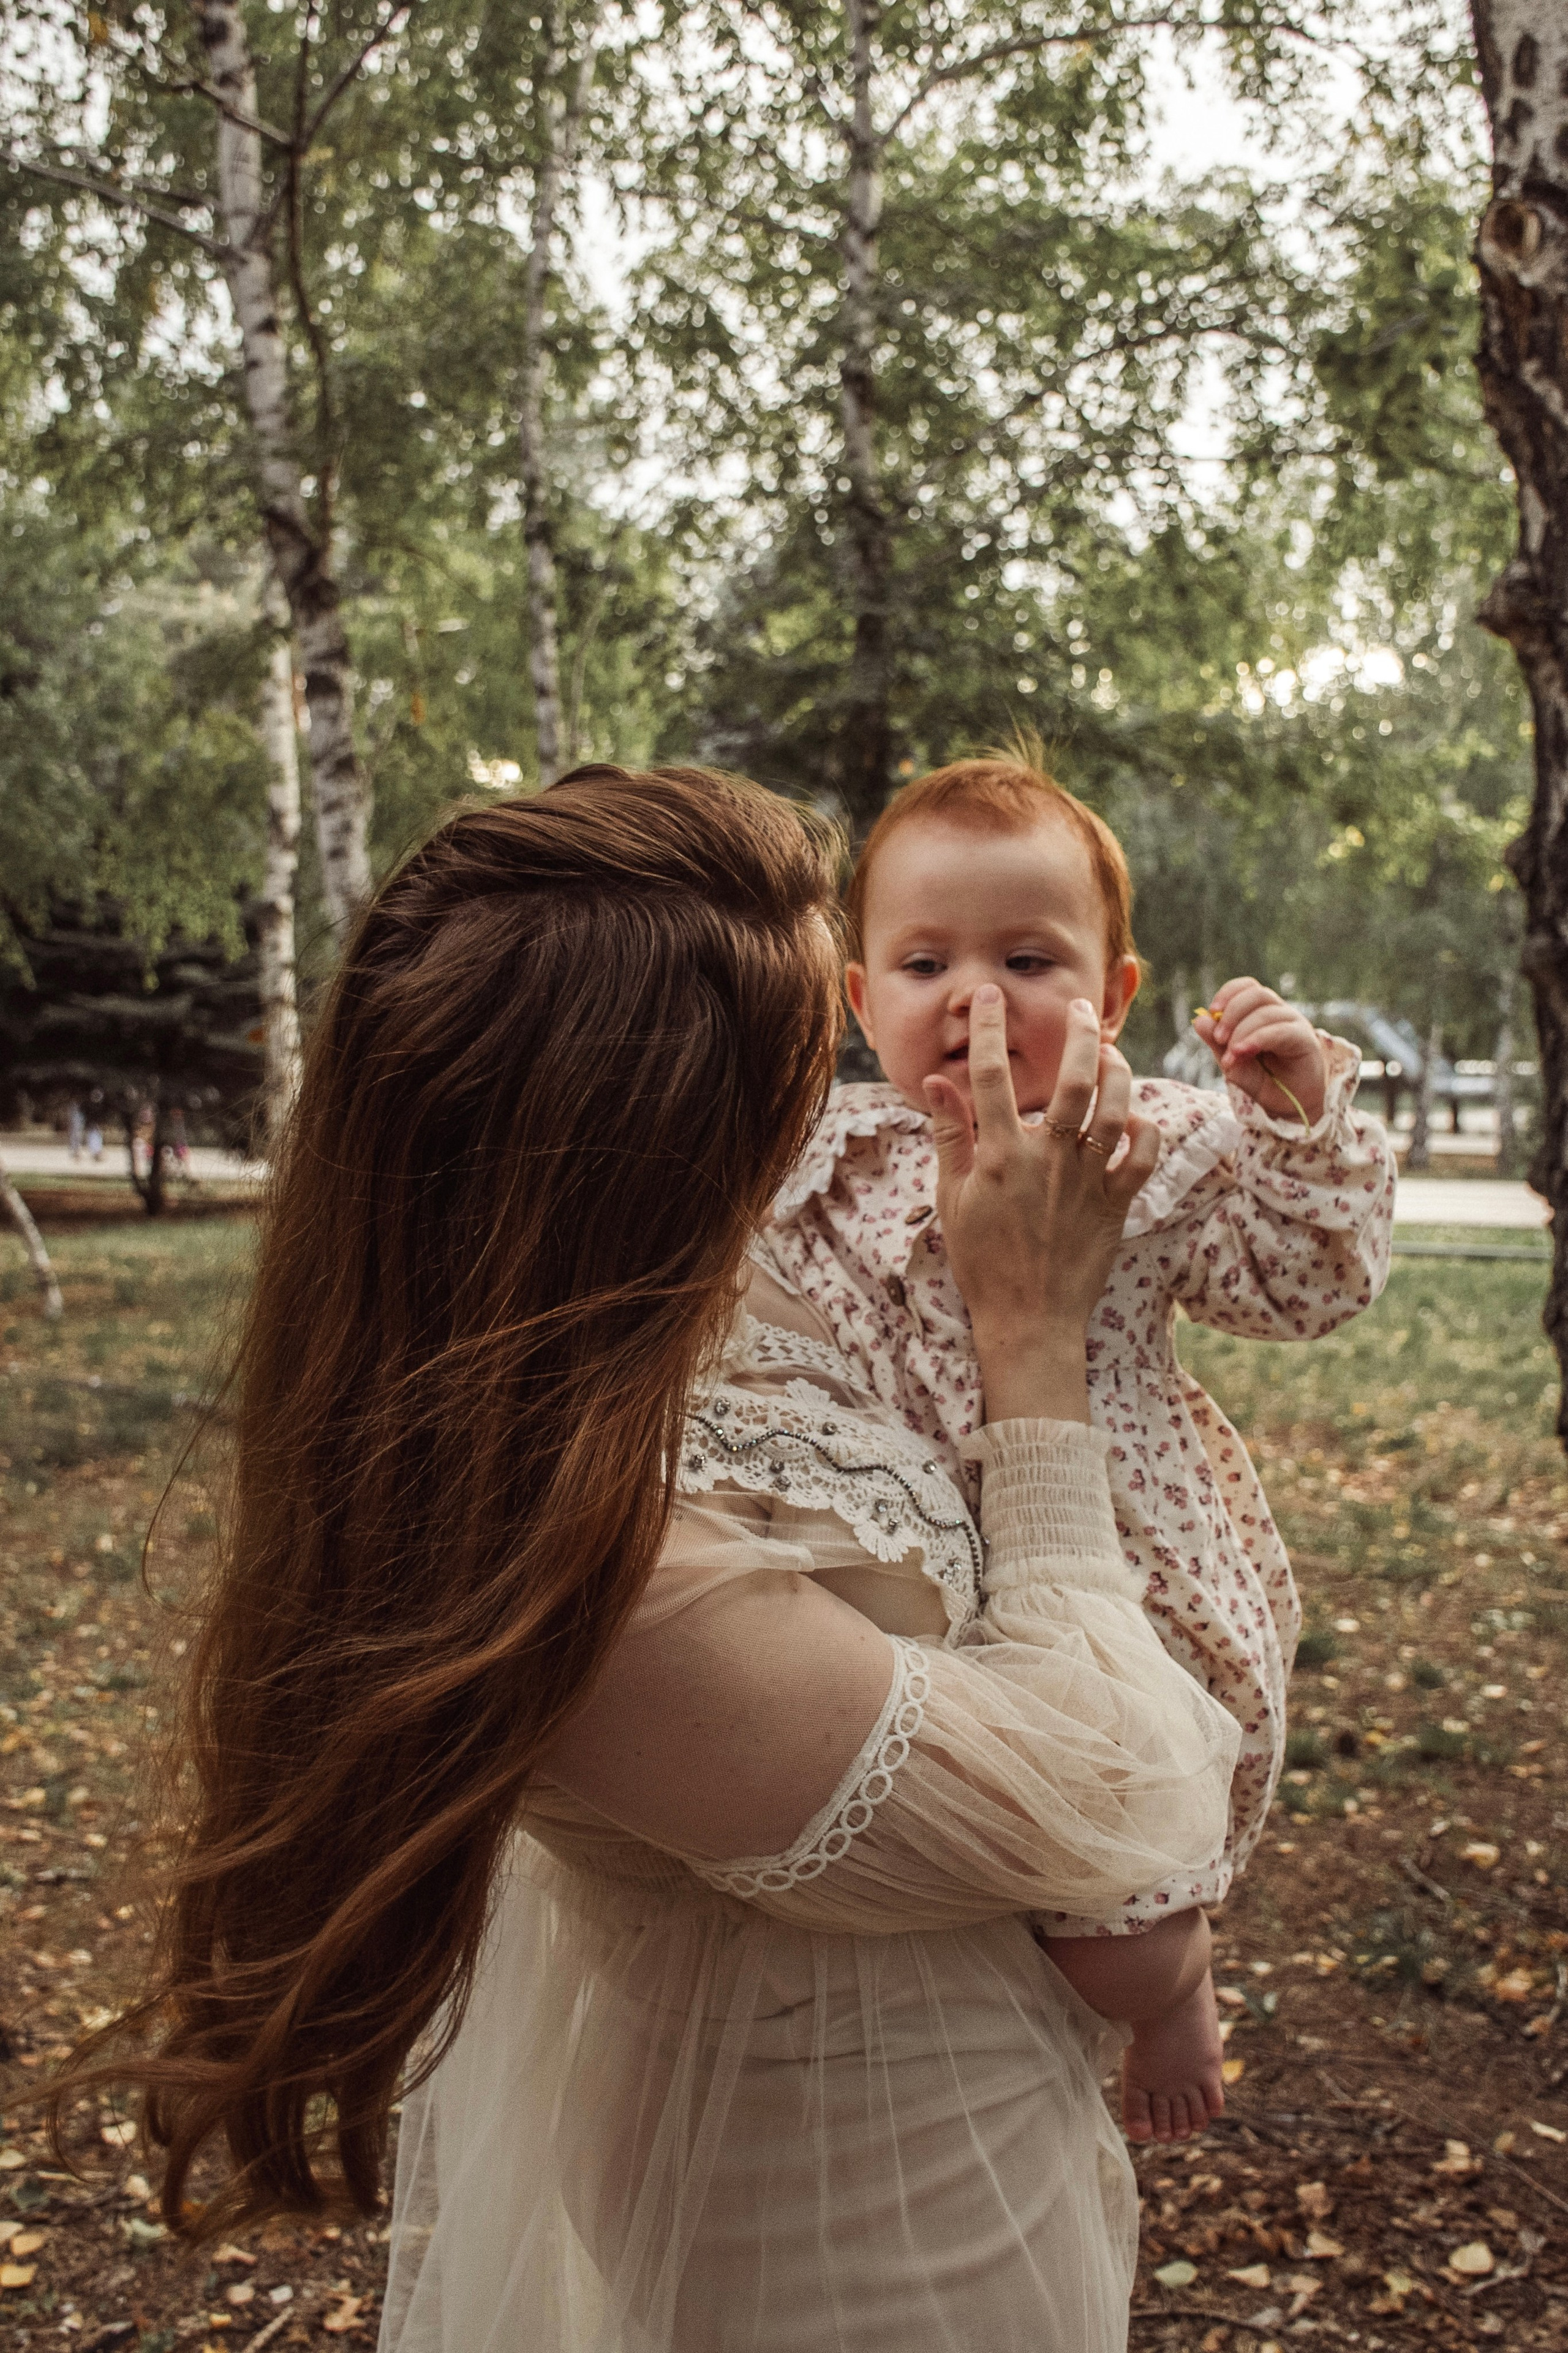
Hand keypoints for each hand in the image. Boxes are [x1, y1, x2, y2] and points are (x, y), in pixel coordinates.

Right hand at [923, 990, 1159, 1422]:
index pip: (991, 1078)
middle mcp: (1047, 1161)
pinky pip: (1142, 1157)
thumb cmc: (982, 1261)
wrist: (1028, 1321)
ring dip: (1118, 1073)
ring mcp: (1086, 1181)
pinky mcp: (1116, 1204)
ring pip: (1115, 1110)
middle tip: (1080, 1007)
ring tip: (1111, 1052)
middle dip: (1078, 1034)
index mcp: (1000, 1157)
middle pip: (1072, 1081)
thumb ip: (950, 1135)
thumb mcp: (952, 1198)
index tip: (989, 997)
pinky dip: (1145, 1132)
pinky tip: (1136, 1118)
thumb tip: (937, 1081)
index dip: (990, 1031)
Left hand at [1194, 978, 1325, 1125]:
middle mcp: (1280, 1014)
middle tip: (1218, 1038)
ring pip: (1266, 1010)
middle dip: (1232, 1013)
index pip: (1247, 987)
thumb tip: (1199, 1019)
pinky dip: (1257, 1038)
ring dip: (1242, 1029)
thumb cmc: (1266, 1084)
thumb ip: (1217, 1044)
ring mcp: (1294, 1025)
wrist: (1293, 1107)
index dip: (1228, 993)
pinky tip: (1242, 1052)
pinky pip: (1281, 1030)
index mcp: (1263, 1014)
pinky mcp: (1305, 1040)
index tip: (1211, 1012)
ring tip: (1231, 1053)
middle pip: (1256, 994)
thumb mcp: (1235, 1065)